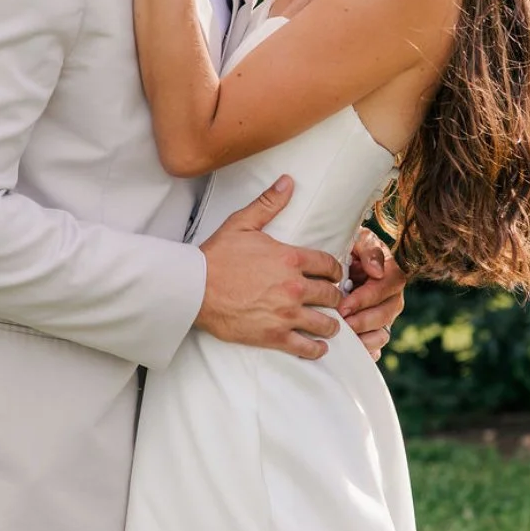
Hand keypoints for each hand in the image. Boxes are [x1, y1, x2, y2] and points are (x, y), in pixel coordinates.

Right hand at [196, 176, 342, 359]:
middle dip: (333, 296)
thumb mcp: (242, 223)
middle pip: (331, 295)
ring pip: (325, 323)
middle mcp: (294, 287)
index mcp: (290, 258)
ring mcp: (286, 314)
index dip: (335, 270)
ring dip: (331, 324)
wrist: (194, 288)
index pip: (329, 265)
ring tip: (330, 325)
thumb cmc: (216, 255)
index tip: (334, 276)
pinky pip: (307, 347)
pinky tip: (318, 347)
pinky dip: (316, 349)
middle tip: (331, 299)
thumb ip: (268, 203)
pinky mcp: (274, 336)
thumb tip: (288, 181)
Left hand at [340, 226, 405, 360]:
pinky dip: (366, 352)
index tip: (343, 306)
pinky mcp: (375, 331)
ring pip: (383, 333)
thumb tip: (377, 271)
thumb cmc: (349, 248)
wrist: (341, 260)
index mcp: (391, 274)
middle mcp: (392, 297)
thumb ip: (369, 249)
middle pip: (386, 314)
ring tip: (345, 339)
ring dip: (365, 339)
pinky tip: (351, 352)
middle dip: (363, 321)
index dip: (365, 299)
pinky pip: (376, 348)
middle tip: (341, 324)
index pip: (385, 288)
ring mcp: (385, 316)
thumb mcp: (358, 239)